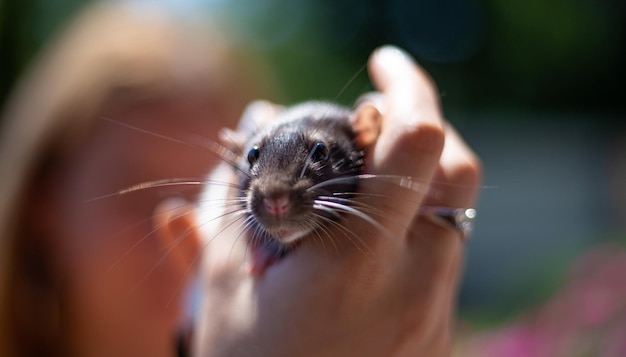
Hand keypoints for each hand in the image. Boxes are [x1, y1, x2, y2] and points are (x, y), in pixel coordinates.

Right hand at [162, 45, 480, 356]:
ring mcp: (435, 310)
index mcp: (356, 261)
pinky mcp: (439, 331)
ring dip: (421, 177)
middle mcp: (415, 282)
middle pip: (459, 167)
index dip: (408, 85)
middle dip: (426, 123)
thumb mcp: (222, 290)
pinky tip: (373, 237)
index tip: (381, 64)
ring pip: (457, 212)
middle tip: (378, 118)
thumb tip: (239, 144)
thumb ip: (230, 208)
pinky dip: (417, 224)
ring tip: (369, 177)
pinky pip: (446, 255)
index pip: (418, 143)